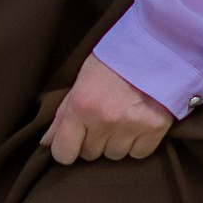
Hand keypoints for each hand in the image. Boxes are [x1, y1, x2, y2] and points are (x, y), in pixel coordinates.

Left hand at [46, 52, 175, 165]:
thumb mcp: (81, 81)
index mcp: (81, 106)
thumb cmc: (112, 61)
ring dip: (116, 142)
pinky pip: (139, 154)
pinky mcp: (155, 129)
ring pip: (114, 155)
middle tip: (103, 119)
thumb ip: (63, 114)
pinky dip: (138, 143)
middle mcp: (104, 120)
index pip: (63, 153)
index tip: (72, 143)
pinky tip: (138, 123)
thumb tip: (47, 143)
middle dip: (93, 141)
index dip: (66, 150)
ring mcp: (131, 126)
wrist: (154, 47)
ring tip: (122, 118)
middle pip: (90, 154)